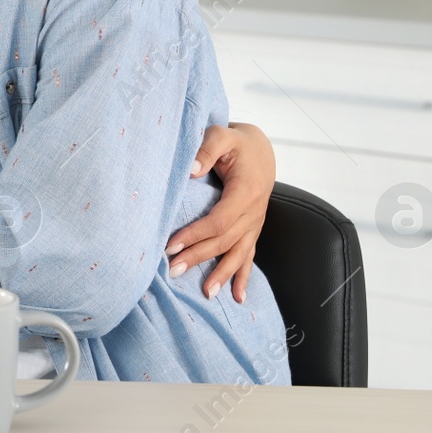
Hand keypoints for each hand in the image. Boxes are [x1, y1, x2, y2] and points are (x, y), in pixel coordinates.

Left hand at [166, 122, 274, 302]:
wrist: (261, 149)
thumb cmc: (236, 142)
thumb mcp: (222, 135)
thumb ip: (207, 149)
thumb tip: (190, 170)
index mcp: (246, 192)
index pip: (218, 221)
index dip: (195, 235)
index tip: (170, 245)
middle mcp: (254, 212)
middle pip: (225, 241)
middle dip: (199, 257)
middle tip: (172, 271)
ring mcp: (255, 223)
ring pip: (238, 254)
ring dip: (222, 274)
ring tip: (206, 293)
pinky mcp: (253, 229)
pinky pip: (249, 256)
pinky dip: (243, 277)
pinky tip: (237, 297)